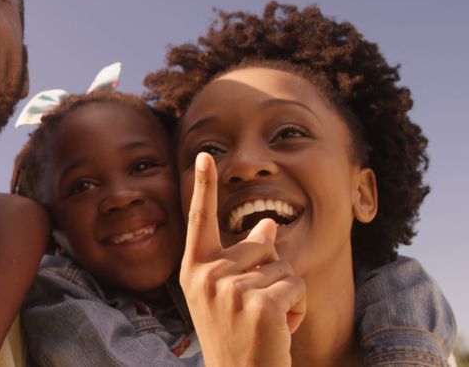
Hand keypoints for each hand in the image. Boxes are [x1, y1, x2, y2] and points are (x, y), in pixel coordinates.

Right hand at [180, 153, 306, 366]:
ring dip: (286, 296)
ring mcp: (230, 289)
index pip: (200, 220)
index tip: (203, 155)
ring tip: (266, 324)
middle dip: (272, 274)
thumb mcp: (233, 294)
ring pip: (283, 267)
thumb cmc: (238, 337)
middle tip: (254, 312)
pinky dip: (298, 309)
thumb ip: (246, 259)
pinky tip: (279, 330)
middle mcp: (207, 275)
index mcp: (194, 269)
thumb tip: (269, 224)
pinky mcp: (258, 304)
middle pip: (261, 244)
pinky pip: (296, 286)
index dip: (204, 185)